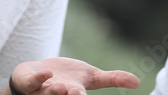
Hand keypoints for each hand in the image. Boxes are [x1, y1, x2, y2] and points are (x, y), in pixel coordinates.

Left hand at [11, 57, 139, 94]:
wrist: (36, 75)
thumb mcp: (91, 77)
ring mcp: (43, 89)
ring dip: (55, 92)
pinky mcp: (29, 81)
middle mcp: (60, 94)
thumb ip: (113, 79)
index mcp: (76, 94)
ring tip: (62, 88)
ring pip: (49, 93)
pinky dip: (39, 78)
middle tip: (78, 94)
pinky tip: (47, 73)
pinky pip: (32, 82)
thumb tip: (138, 82)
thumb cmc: (67, 78)